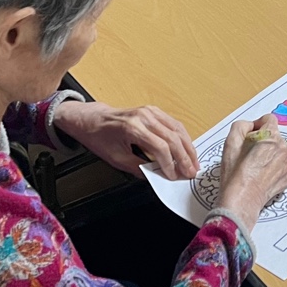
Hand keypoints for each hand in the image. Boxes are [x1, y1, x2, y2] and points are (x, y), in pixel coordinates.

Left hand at [53, 99, 198, 180]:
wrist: (93, 119)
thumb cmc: (100, 137)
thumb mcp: (116, 158)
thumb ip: (137, 167)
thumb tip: (156, 175)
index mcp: (133, 128)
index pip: (160, 147)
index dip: (169, 164)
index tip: (173, 176)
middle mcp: (144, 116)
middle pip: (173, 138)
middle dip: (184, 158)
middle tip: (191, 172)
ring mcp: (151, 111)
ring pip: (178, 129)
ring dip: (188, 147)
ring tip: (194, 162)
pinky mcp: (154, 110)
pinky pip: (174, 124)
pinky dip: (183, 137)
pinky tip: (187, 148)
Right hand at [217, 113, 286, 233]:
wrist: (242, 202)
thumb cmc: (235, 175)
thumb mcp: (230, 143)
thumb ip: (241, 126)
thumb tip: (250, 126)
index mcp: (271, 137)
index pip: (269, 119)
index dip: (257, 125)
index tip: (249, 135)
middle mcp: (284, 149)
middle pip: (274, 136)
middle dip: (262, 141)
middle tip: (248, 154)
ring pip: (278, 151)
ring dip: (268, 154)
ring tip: (254, 167)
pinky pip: (281, 166)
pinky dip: (272, 168)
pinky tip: (260, 176)